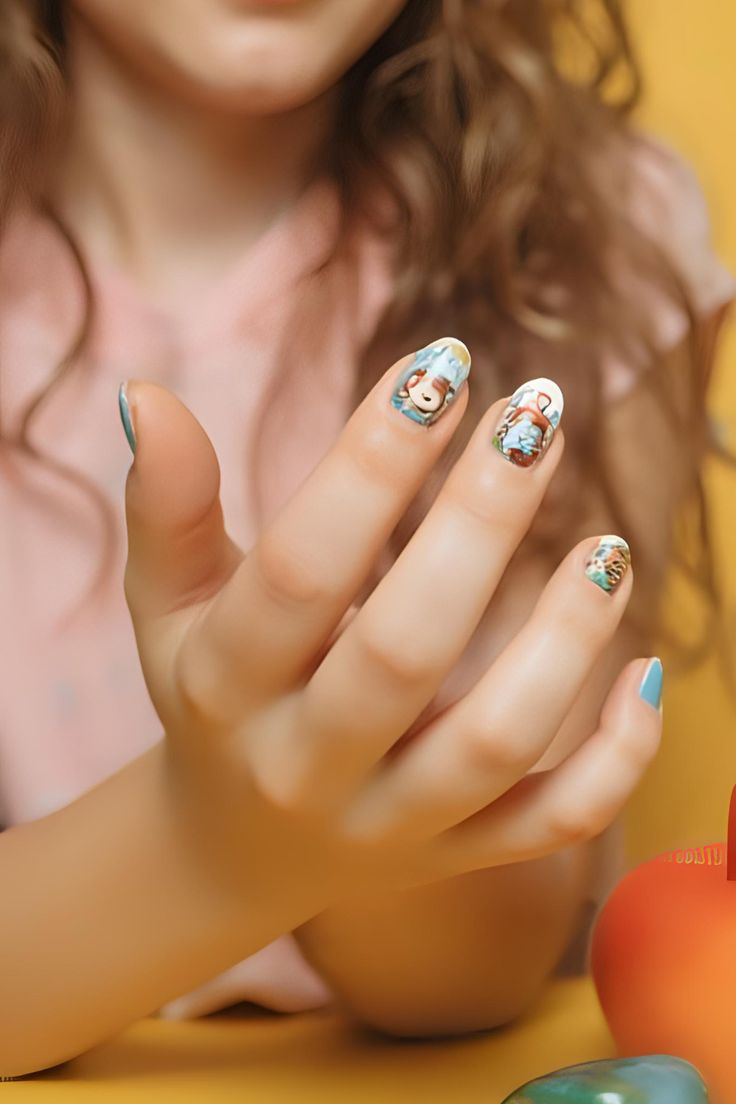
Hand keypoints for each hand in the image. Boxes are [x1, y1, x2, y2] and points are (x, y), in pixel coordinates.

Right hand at [119, 339, 660, 927]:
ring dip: (566, 637)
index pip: (298, 571)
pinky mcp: (459, 855)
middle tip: (537, 412)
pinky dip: (616, 758)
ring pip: (494, 743)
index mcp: (225, 689)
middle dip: (479, 523)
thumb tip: (146, 394)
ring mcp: (392, 823)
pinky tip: (646, 669)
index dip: (371, 463)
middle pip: (403, 652)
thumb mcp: (167, 606)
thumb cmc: (210, 697)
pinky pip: (555, 825)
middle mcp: (305, 766)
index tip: (441, 364)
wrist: (236, 847)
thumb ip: (166, 507)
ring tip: (608, 541)